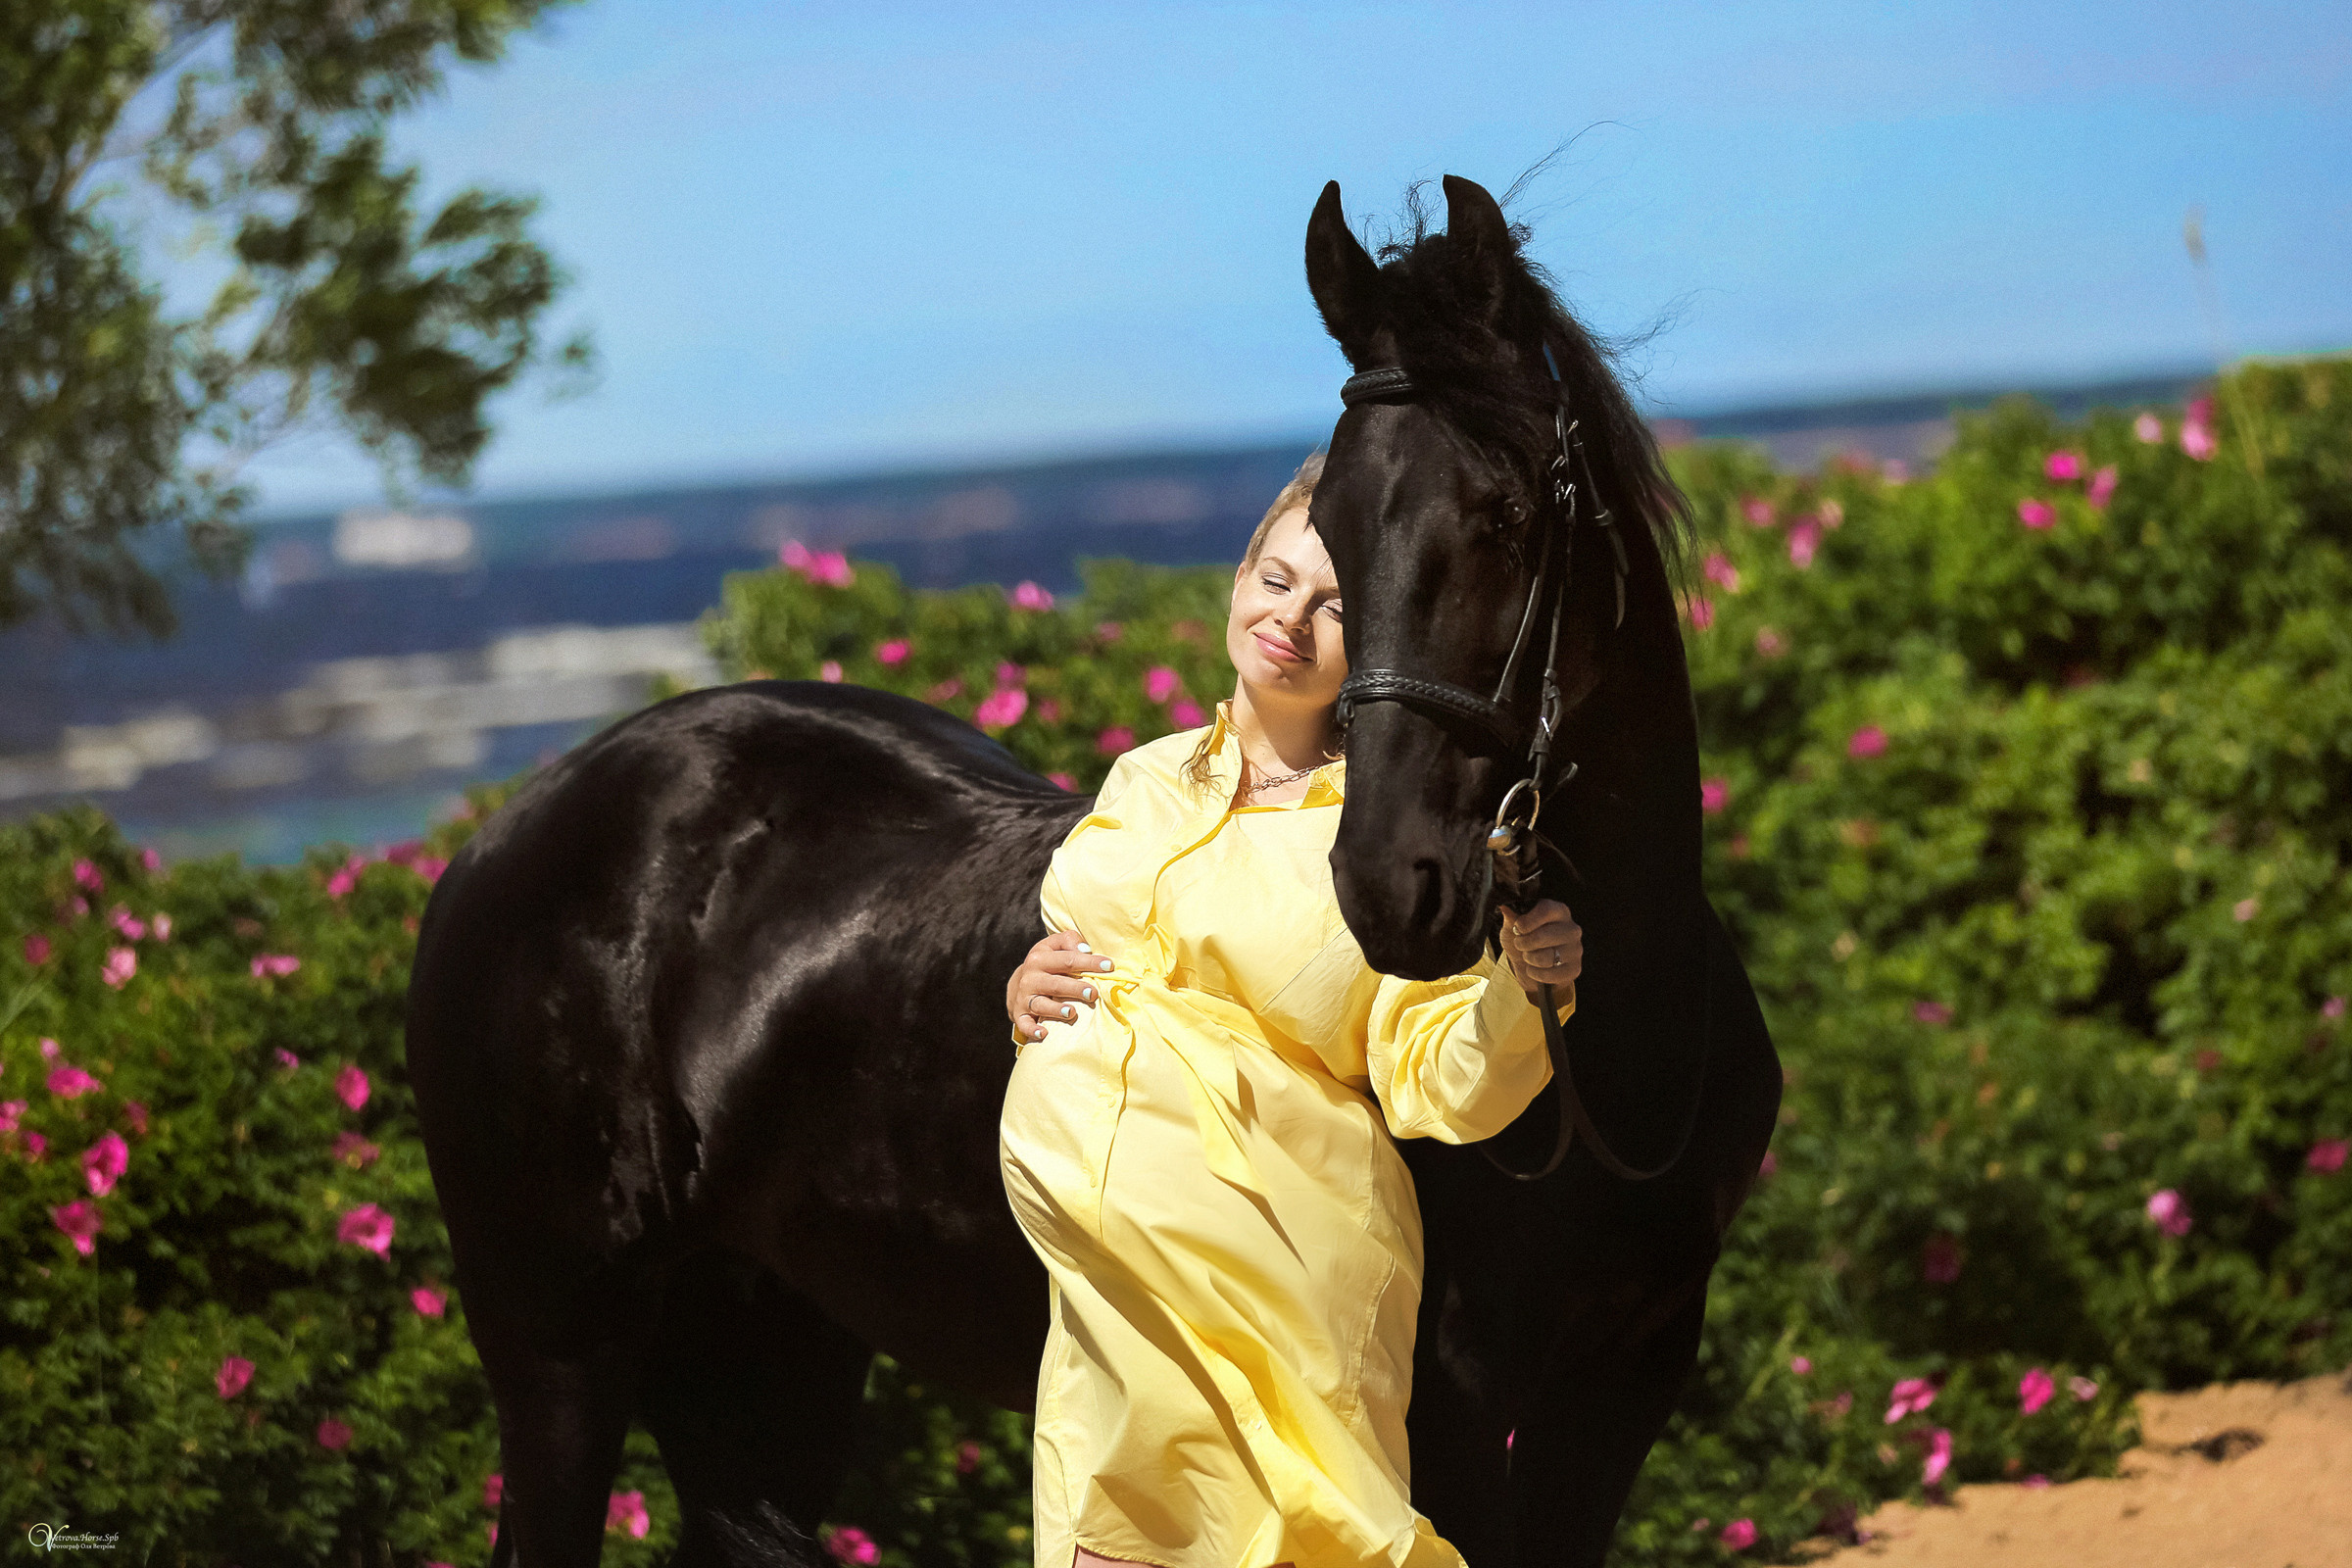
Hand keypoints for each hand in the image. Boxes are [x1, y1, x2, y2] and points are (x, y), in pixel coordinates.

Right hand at [1007, 929, 1116, 1044]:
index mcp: (1040, 958)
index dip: (1089, 962)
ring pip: (1040, 1004)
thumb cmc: (1047, 963)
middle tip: (1093, 993)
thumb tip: (1086, 949)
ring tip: (1071, 1012)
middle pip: (1055, 984)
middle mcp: (1030, 978)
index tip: (1108, 966)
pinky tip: (1044, 1033)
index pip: (1068, 960)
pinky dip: (1032, 1029)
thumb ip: (1069, 941)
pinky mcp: (1020, 1015)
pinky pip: (1024, 1024)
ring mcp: (1024, 998)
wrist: (1018, 983)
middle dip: (1074, 989)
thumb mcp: (1053, 946)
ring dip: (1055, 1010)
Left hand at [1500, 899, 1581, 997]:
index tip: (1517, 928)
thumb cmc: (1525, 940)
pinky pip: (1550, 974)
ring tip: (1528, 956)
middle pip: (1543, 936)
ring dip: (1530, 959)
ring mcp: (1575, 949)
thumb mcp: (1514, 926)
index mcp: (1559, 911)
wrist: (1530, 965)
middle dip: (1523, 943)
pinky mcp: (1574, 968)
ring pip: (1547, 957)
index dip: (1527, 921)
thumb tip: (1504, 907)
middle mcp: (1572, 929)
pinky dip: (1536, 974)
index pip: (1546, 910)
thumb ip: (1511, 916)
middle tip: (1519, 944)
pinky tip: (1534, 969)